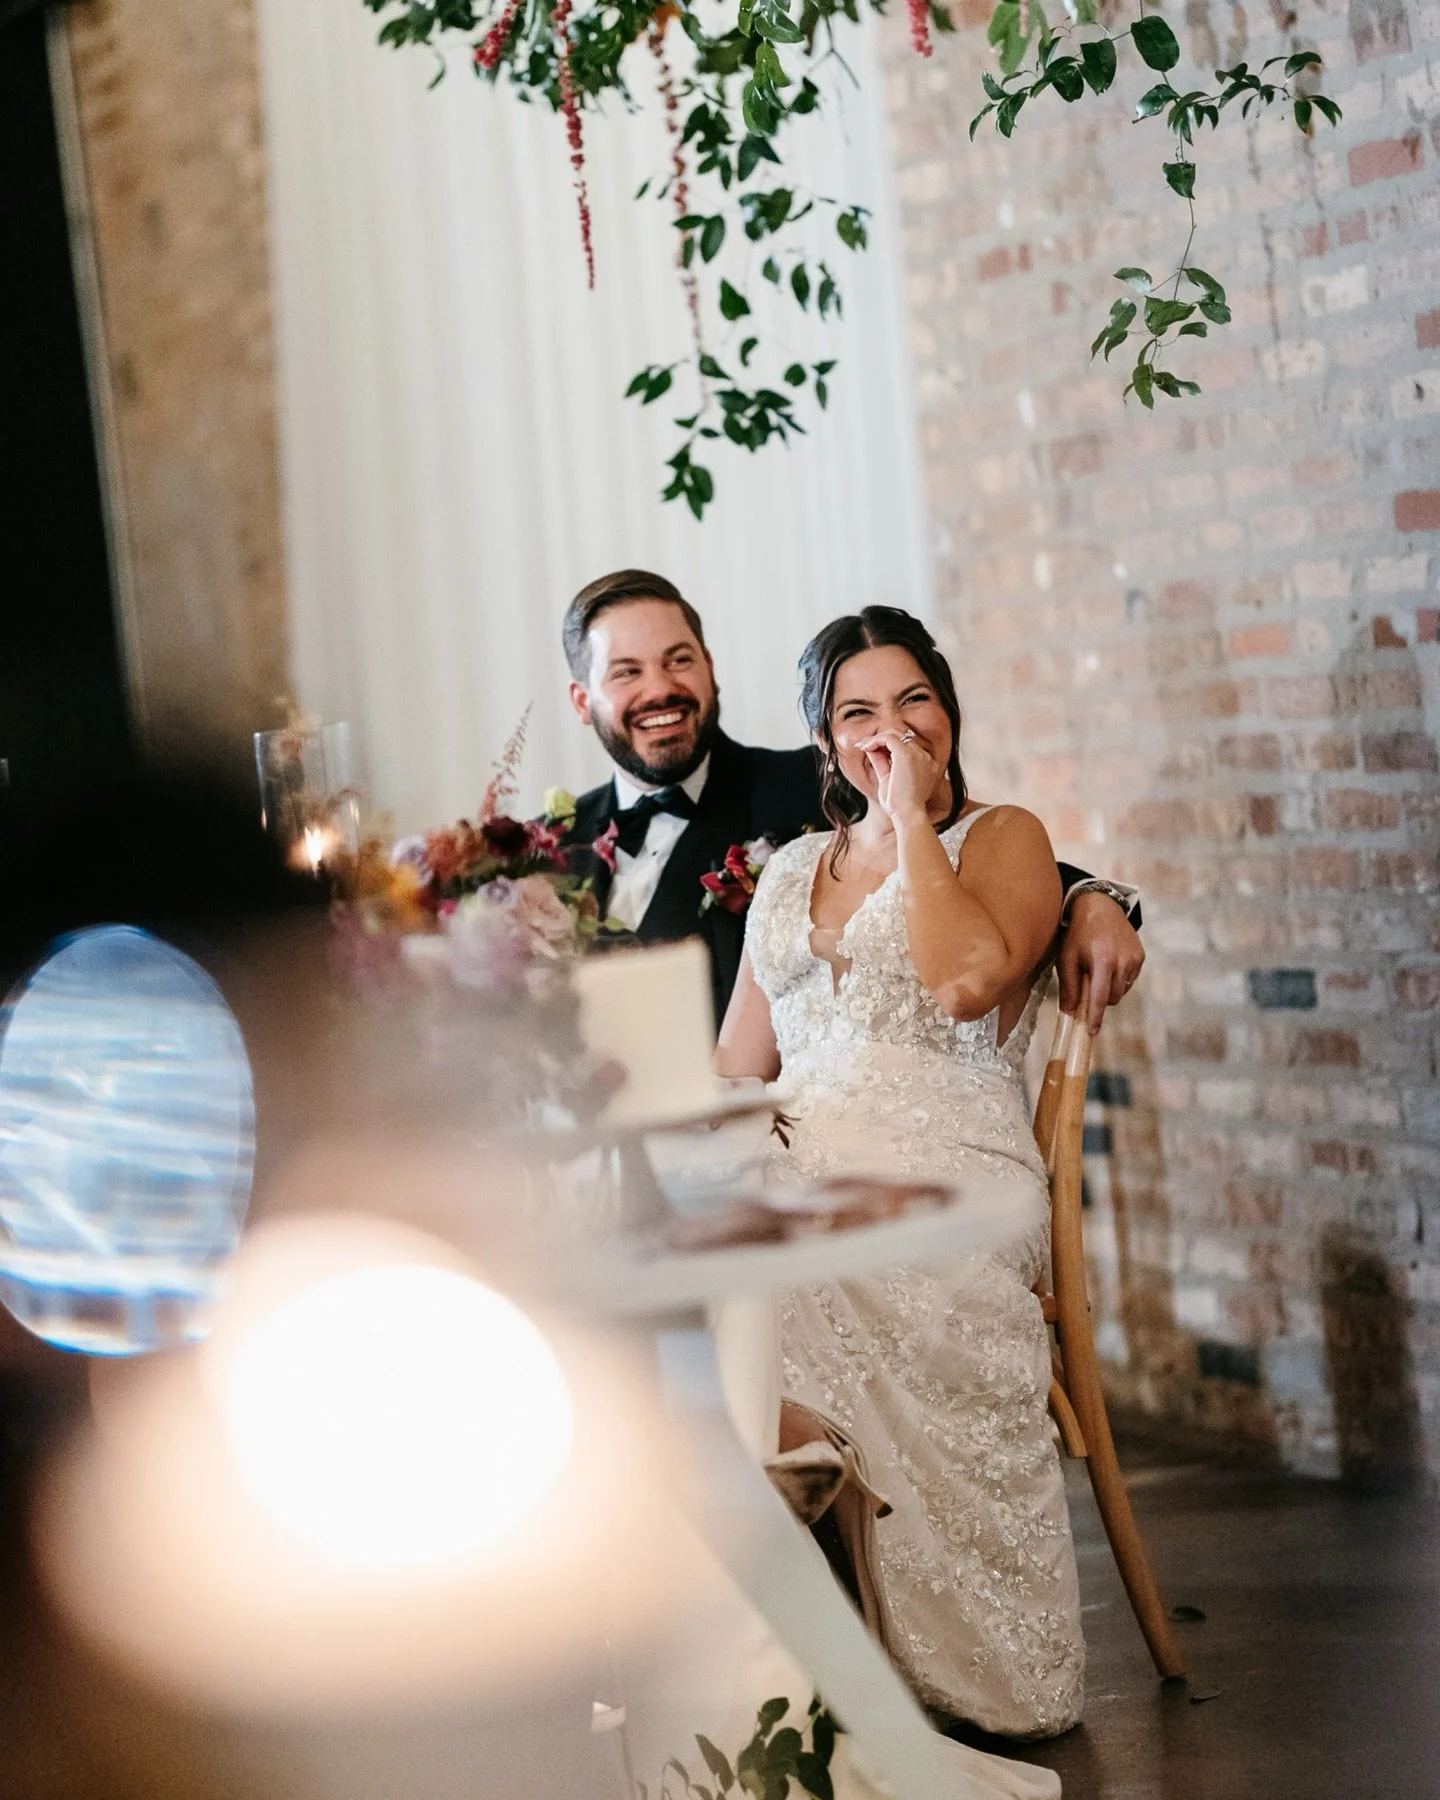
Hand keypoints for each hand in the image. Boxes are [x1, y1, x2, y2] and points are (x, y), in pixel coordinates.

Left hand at [859, 729, 932, 822]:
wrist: (909, 816)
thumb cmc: (901, 806)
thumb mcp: (889, 780)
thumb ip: (882, 763)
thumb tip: (872, 749)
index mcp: (927, 765)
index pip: (907, 746)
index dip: (888, 745)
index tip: (872, 750)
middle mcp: (926, 757)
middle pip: (902, 737)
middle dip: (881, 739)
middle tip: (864, 746)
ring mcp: (918, 754)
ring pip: (895, 734)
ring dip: (877, 739)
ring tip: (863, 746)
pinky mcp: (906, 754)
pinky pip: (888, 738)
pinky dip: (875, 740)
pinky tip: (865, 747)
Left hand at [1058, 891, 1143, 1033]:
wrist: (1099, 906)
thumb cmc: (1078, 933)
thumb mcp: (1067, 957)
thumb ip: (1069, 986)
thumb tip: (1070, 1011)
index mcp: (1103, 961)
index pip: (1100, 998)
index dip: (1095, 1017)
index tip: (1091, 1032)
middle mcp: (1123, 961)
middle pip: (1112, 998)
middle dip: (1099, 999)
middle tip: (1087, 985)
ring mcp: (1134, 959)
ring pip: (1122, 990)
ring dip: (1109, 989)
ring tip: (1097, 971)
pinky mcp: (1140, 956)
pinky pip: (1129, 979)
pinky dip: (1118, 979)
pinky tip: (1109, 965)